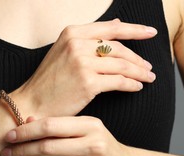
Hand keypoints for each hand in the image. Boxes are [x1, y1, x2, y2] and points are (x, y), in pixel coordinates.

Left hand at [1, 116, 144, 155]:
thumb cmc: (101, 145)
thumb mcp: (86, 129)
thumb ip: (59, 124)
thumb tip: (28, 120)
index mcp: (91, 125)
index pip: (50, 125)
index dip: (26, 131)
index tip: (9, 136)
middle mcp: (94, 145)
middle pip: (47, 147)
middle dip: (21, 151)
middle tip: (5, 153)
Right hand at [11, 19, 156, 117]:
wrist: (32, 103)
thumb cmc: (48, 81)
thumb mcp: (64, 51)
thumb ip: (89, 38)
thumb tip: (116, 23)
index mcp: (72, 33)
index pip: (111, 28)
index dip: (134, 29)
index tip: (151, 32)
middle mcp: (77, 44)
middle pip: (119, 48)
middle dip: (138, 58)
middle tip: (149, 67)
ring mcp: (82, 63)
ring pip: (122, 65)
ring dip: (139, 72)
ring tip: (148, 78)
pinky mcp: (88, 83)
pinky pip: (119, 81)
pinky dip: (131, 84)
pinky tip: (137, 87)